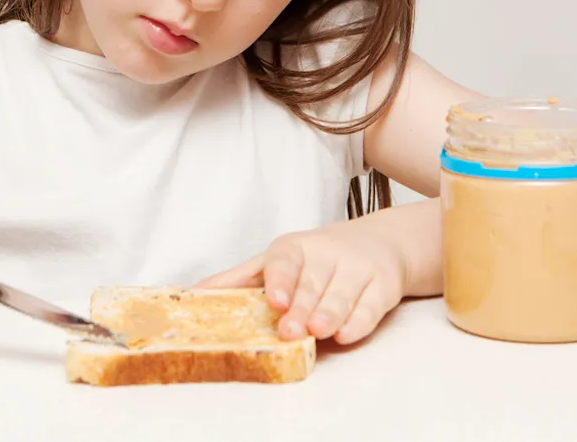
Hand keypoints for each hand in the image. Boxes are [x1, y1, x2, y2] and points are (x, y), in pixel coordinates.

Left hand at [196, 219, 408, 344]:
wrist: (379, 243)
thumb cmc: (316, 258)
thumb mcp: (278, 260)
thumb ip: (241, 279)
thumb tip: (193, 294)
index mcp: (295, 248)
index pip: (284, 260)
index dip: (280, 280)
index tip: (274, 299)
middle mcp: (327, 254)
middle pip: (312, 284)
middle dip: (302, 307)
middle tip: (290, 330)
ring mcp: (357, 269)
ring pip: (341, 295)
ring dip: (330, 312)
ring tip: (318, 331)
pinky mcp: (382, 286)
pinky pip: (370, 306)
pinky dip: (359, 321)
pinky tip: (347, 333)